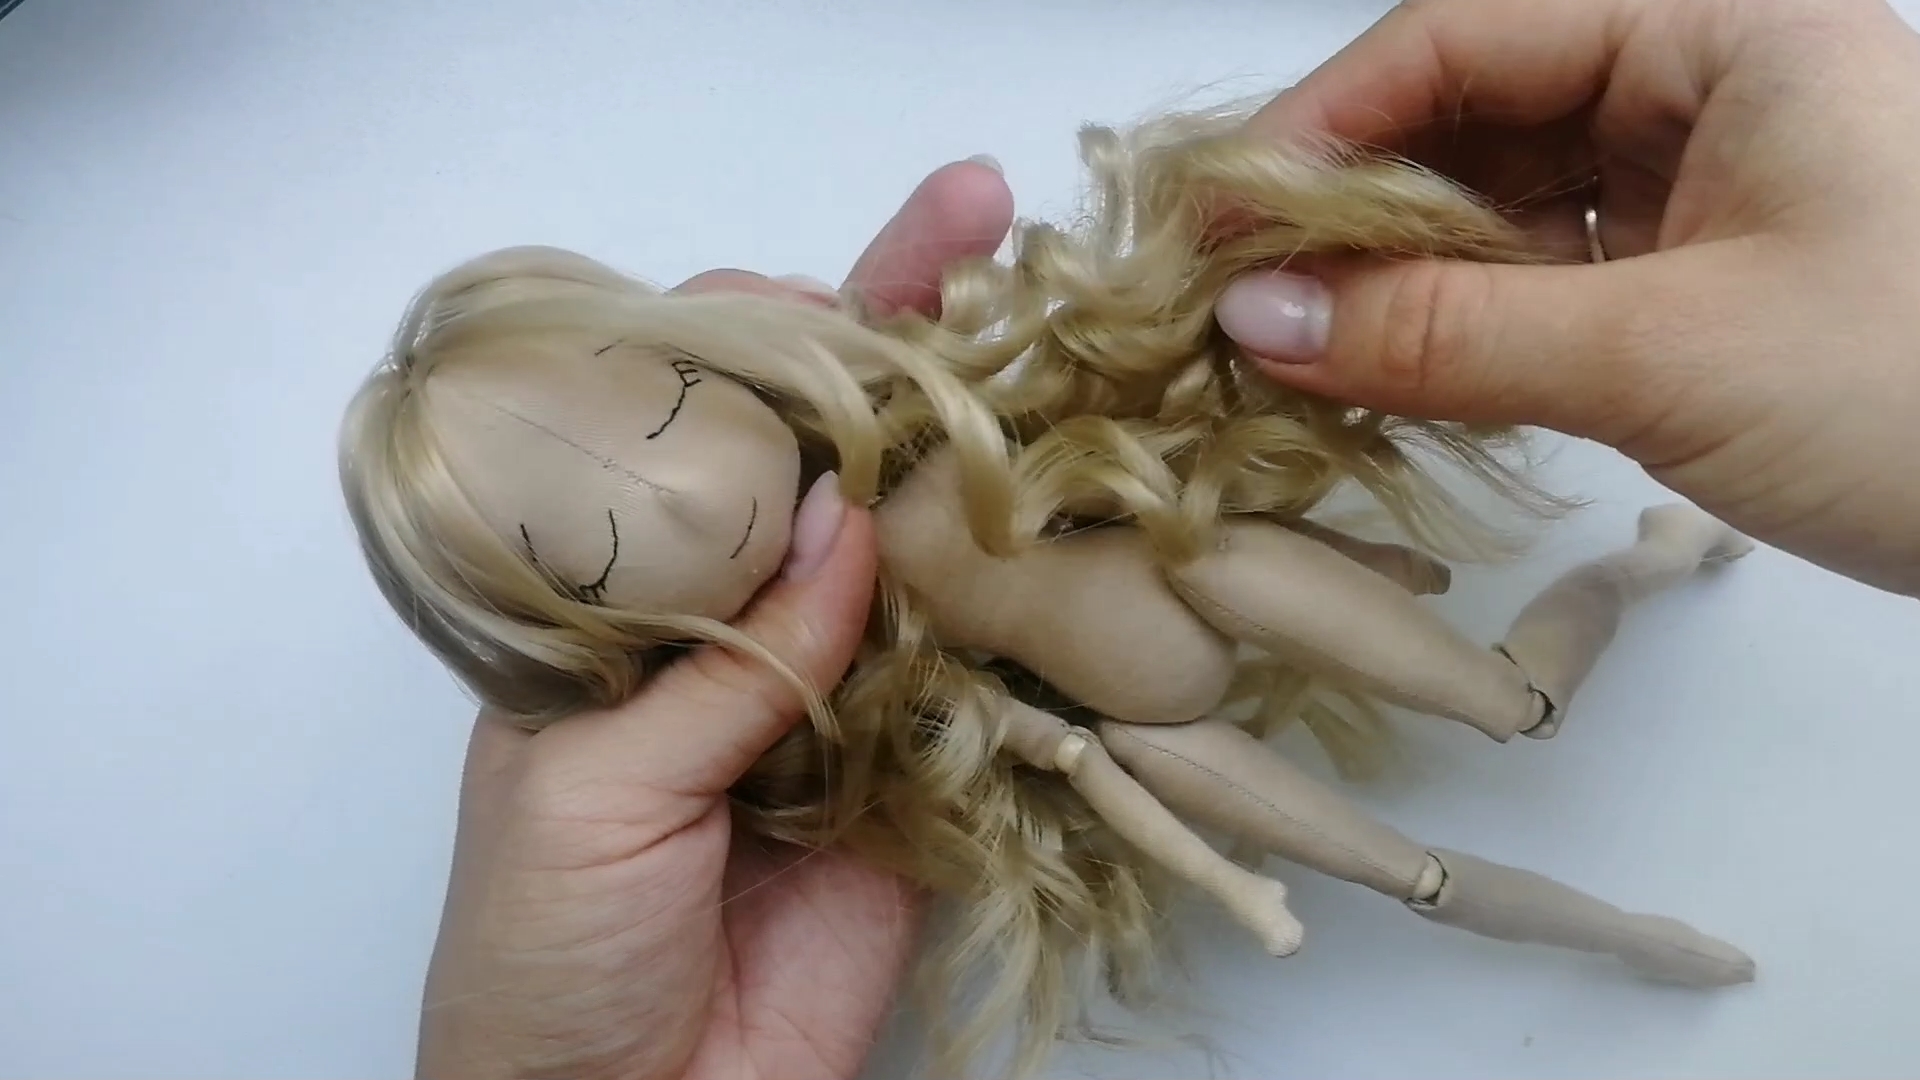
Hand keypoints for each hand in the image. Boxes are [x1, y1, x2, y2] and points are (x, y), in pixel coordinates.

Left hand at [413, 158, 1014, 1079]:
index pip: (680, 436)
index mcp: (615, 605)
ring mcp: (837, 688)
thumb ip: (722, 659)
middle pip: (821, 463)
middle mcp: (734, 621)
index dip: (751, 347)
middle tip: (978, 227)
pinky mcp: (923, 771)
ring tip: (1059, 343)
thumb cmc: (540, 957)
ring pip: (917, 549)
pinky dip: (1037, 604)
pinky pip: (984, 674)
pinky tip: (1089, 514)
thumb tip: (841, 515)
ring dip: (984, 454)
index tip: (822, 289)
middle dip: (898, 348)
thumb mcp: (585, 788)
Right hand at [1218, 0, 1919, 595]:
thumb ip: (1446, 334)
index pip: (1466, 36)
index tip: (1216, 226)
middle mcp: (1707, 78)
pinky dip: (1462, 324)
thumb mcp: (1668, 356)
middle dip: (1349, 211)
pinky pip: (1545, 273)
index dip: (1323, 126)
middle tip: (1232, 302)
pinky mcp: (1704, 273)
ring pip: (1501, 199)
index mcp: (1724, 24)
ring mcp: (1707, 178)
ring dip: (1396, 276)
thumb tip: (1254, 321)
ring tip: (1291, 349)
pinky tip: (1389, 370)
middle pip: (1472, 113)